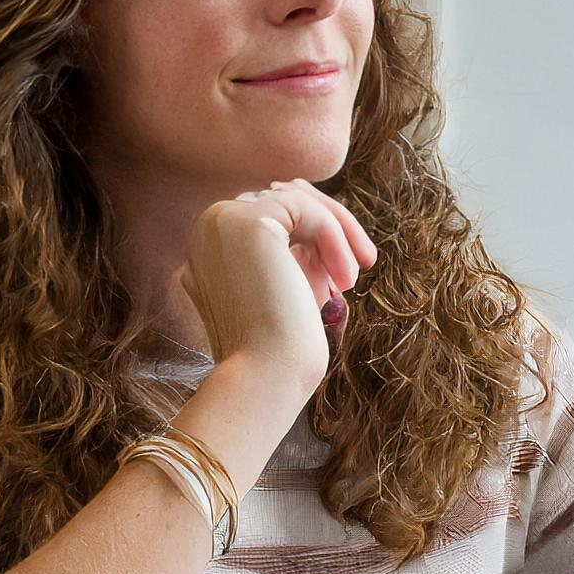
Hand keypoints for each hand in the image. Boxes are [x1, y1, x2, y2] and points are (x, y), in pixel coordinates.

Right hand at [175, 178, 376, 399]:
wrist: (266, 376)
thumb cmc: (282, 344)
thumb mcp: (293, 284)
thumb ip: (301, 248)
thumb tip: (329, 221)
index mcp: (211, 245)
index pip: (272, 212)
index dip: (315, 236)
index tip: (343, 274)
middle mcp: (208, 227)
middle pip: (284, 197)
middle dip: (331, 226)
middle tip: (365, 261)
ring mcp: (222, 220)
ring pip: (297, 197)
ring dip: (338, 231)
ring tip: (352, 276)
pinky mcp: (245, 222)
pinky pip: (306, 208)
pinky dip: (334, 238)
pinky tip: (345, 278)